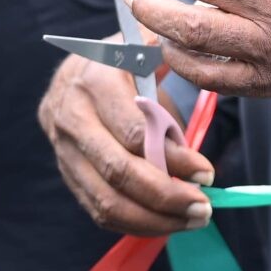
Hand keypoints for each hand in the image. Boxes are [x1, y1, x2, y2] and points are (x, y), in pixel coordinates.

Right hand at [38, 53, 214, 234]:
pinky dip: (136, 223)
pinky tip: (167, 221)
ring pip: (106, 201)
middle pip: (118, 172)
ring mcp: (64, 150)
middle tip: (203, 208)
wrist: (75, 74)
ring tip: (191, 219)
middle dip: (166, 197)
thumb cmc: (124, 63)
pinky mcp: (67, 174)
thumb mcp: (147, 48)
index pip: (135, 133)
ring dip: (154, 219)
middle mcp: (72, 117)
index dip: (174, 158)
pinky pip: (99, 211)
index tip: (206, 173)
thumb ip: (172, 60)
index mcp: (96, 81)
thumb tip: (204, 69)